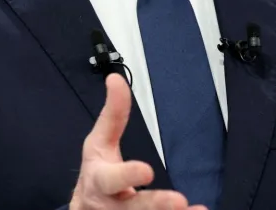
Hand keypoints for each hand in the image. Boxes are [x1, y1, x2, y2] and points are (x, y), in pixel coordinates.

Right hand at [69, 73, 206, 209]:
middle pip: (133, 208)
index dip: (127, 176)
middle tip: (179, 200)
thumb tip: (116, 79)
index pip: (111, 178)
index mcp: (99, 181)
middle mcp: (110, 207)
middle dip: (155, 205)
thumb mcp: (99, 143)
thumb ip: (112, 115)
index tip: (147, 170)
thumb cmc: (97, 173)